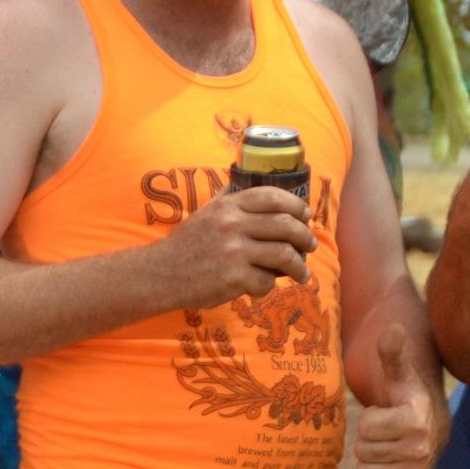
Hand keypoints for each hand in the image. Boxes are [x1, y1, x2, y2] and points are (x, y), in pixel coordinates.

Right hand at [157, 186, 315, 307]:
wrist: (159, 274)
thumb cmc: (185, 245)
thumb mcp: (206, 212)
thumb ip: (228, 197)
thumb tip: (247, 181)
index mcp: (228, 206)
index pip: (272, 197)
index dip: (296, 205)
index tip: (305, 215)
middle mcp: (232, 225)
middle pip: (286, 226)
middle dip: (305, 238)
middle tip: (310, 246)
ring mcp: (233, 251)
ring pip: (284, 255)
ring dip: (299, 267)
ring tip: (302, 273)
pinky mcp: (233, 278)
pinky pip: (266, 281)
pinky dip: (268, 286)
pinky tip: (262, 287)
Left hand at [354, 325, 445, 468]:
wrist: (432, 427)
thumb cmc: (407, 397)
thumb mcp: (399, 374)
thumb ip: (392, 353)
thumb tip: (393, 329)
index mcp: (415, 420)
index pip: (365, 429)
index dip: (369, 420)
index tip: (386, 412)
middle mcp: (421, 449)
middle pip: (363, 452)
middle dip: (368, 441)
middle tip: (385, 431)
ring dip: (371, 459)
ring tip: (388, 445)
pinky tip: (390, 462)